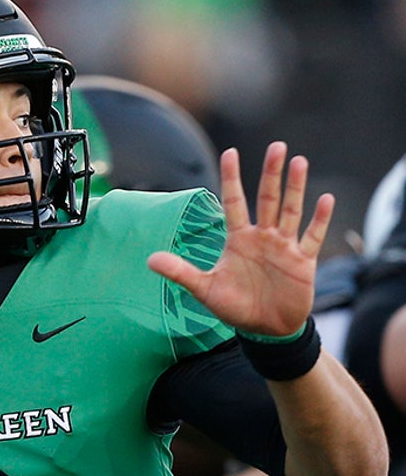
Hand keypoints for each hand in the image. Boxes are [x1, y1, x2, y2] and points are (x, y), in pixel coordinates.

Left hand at [147, 141, 331, 336]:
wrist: (265, 330)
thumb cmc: (235, 307)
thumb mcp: (205, 289)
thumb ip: (180, 272)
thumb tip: (149, 260)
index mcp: (238, 239)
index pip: (233, 201)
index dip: (232, 178)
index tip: (230, 152)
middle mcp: (262, 237)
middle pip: (267, 199)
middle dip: (271, 173)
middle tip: (276, 146)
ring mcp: (284, 247)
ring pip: (291, 211)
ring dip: (296, 187)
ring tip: (298, 162)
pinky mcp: (303, 262)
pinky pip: (312, 236)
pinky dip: (320, 220)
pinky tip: (326, 199)